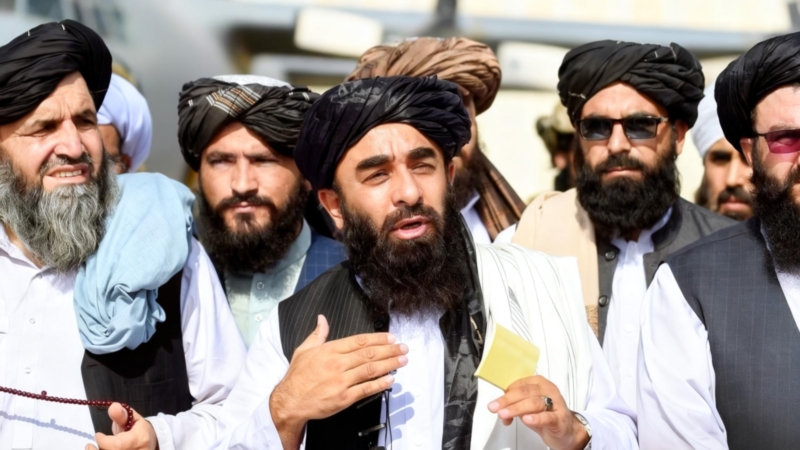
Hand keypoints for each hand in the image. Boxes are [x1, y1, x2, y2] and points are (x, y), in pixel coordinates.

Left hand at [85, 403, 157, 449]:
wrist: (149, 445)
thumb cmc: (138, 431)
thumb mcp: (133, 420)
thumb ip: (121, 415)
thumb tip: (113, 406)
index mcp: (139, 440)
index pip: (117, 445)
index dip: (104, 441)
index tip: (98, 435)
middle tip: (89, 446)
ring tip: (90, 448)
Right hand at [270, 315, 407, 449]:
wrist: (290, 401)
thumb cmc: (297, 377)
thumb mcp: (304, 350)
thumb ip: (317, 334)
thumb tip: (322, 319)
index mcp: (330, 350)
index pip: (360, 341)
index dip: (378, 339)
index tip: (391, 338)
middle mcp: (338, 364)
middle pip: (369, 354)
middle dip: (389, 350)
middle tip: (402, 348)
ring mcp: (342, 381)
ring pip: (371, 370)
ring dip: (389, 364)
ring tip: (402, 361)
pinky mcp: (344, 398)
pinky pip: (366, 389)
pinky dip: (380, 384)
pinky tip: (390, 379)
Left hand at [488, 375, 588, 449]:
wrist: (567, 430)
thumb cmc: (545, 415)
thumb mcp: (527, 407)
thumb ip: (514, 405)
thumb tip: (499, 409)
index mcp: (539, 383)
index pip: (519, 385)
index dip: (505, 395)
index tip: (495, 405)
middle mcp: (548, 390)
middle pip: (525, 392)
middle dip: (507, 400)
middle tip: (494, 407)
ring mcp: (556, 404)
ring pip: (534, 403)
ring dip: (517, 408)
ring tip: (504, 414)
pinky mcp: (560, 419)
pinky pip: (548, 417)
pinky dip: (536, 418)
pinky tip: (527, 420)